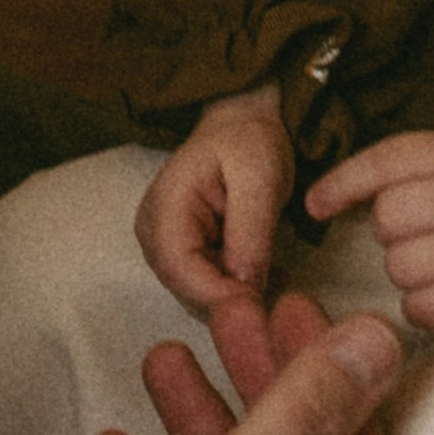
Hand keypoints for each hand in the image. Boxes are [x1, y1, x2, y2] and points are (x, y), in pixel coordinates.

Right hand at [138, 88, 294, 309]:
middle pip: (186, 291)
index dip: (218, 296)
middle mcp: (154, 236)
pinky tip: (268, 275)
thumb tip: (246, 284)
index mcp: (163, 208)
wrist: (242, 128)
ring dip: (238, 297)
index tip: (260, 305)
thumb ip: (251, 228)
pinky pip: (209, 289)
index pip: (180, 269)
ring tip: (278, 277)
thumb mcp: (259, 176)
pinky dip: (239, 289)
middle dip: (231, 300)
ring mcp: (166, 250)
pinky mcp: (185, 258)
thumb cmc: (248, 143)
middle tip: (279, 298)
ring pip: (199, 297)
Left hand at [307, 128, 433, 332]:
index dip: (343, 182)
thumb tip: (338, 193)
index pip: (389, 160)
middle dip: (398, 234)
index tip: (314, 204)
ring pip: (399, 267)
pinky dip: (427, 307)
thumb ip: (423, 166)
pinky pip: (419, 308)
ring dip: (412, 274)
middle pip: (388, 219)